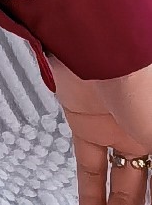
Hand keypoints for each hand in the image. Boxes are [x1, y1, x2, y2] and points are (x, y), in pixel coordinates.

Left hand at [51, 53, 151, 203]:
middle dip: (141, 203)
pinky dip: (90, 195)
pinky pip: (91, 168)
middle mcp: (147, 131)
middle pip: (147, 178)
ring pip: (122, 181)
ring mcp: (117, 129)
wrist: (99, 41)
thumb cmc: (143, 80)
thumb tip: (148, 187)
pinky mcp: (85, 125)